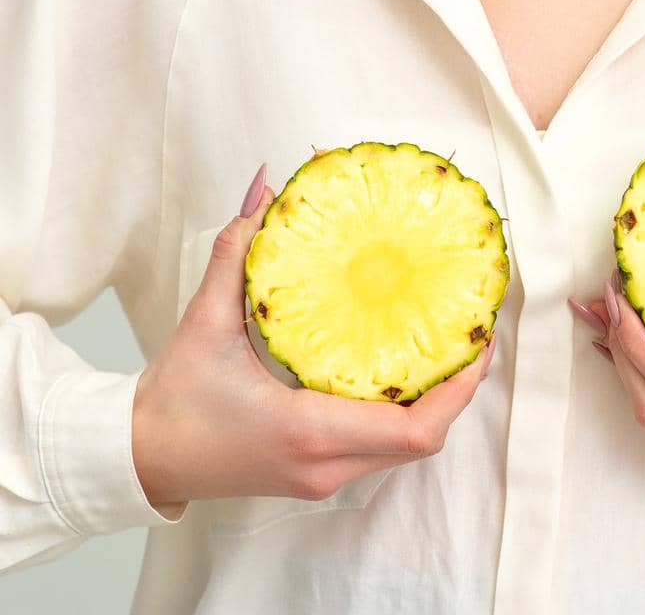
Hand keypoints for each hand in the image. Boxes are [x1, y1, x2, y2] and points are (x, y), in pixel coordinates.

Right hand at [133, 166, 494, 517]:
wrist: (141, 457)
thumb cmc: (174, 398)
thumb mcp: (205, 318)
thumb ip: (238, 252)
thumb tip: (265, 190)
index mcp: (307, 430)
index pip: (413, 429)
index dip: (459, 387)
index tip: (480, 338)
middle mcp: (325, 464)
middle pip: (422, 439)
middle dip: (460, 387)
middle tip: (475, 327)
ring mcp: (323, 476)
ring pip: (405, 447)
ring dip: (436, 399)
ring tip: (451, 338)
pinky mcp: (317, 474)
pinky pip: (381, 447)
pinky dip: (405, 410)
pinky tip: (408, 363)